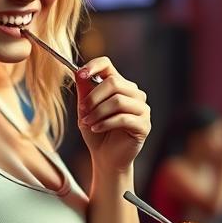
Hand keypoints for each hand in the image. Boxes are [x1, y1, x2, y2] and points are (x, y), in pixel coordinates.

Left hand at [76, 58, 149, 173]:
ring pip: (118, 101)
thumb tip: (77, 71)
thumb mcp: (86, 110)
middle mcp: (134, 94)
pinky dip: (105, 123)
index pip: (108, 65)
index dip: (93, 66)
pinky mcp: (144, 125)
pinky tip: (96, 129)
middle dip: (94, 97)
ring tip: (88, 122)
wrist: (105, 157)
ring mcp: (142, 109)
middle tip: (82, 110)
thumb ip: (84, 91)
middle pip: (114, 82)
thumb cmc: (96, 132)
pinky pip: (123, 118)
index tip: (79, 74)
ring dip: (98, 112)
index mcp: (120, 86)